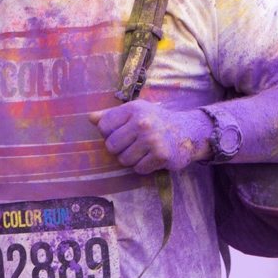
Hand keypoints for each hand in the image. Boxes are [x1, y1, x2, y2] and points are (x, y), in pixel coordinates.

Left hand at [89, 101, 210, 173]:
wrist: (187, 132)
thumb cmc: (156, 121)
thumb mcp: (135, 112)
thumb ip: (112, 115)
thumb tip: (90, 118)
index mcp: (133, 109)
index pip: (103, 126)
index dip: (109, 134)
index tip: (121, 133)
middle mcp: (142, 122)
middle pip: (111, 146)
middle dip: (120, 149)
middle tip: (133, 145)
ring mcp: (152, 139)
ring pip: (124, 160)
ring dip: (132, 159)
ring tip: (143, 151)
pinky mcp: (161, 155)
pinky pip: (139, 169)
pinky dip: (144, 167)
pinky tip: (152, 157)